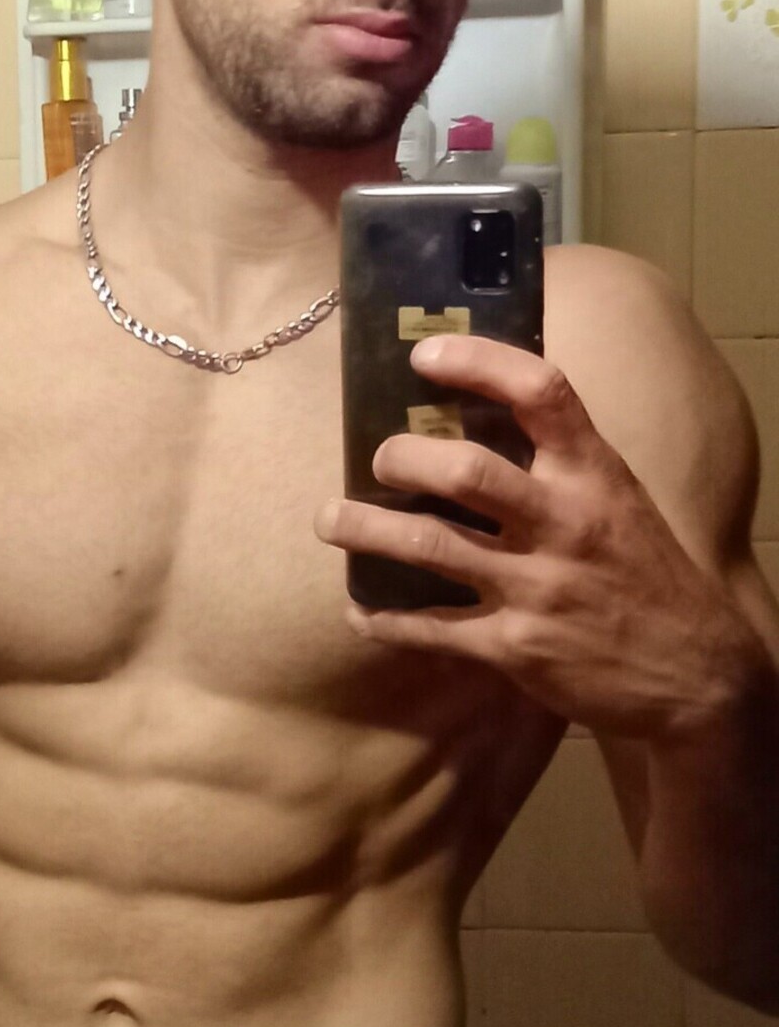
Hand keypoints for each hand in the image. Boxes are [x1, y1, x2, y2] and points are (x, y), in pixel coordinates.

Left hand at [315, 334, 764, 738]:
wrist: (696, 673)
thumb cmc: (647, 578)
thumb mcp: (620, 503)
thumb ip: (562, 467)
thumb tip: (482, 423)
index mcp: (595, 474)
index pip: (540, 392)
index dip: (478, 364)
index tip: (425, 354)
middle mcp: (565, 522)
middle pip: (466, 470)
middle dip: (401, 458)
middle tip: (375, 460)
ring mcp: (537, 586)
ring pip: (431, 544)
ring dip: (367, 530)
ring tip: (330, 521)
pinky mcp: (515, 646)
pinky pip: (430, 628)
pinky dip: (383, 619)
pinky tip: (358, 611)